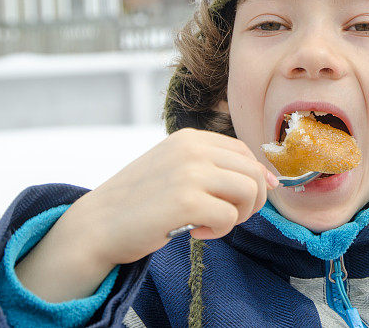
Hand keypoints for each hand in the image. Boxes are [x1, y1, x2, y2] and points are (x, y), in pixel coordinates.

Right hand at [15, 128, 277, 301]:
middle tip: (227, 218)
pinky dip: (220, 231)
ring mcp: (190, 172)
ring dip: (238, 215)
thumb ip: (216, 169)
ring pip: (249, 191)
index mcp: (190, 137)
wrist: (96, 225)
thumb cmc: (140, 202)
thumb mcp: (176, 169)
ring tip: (211, 223)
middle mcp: (192, 148)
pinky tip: (196, 232)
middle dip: (252, 201)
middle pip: (254, 172)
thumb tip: (272, 180)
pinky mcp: (186, 201)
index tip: (245, 201)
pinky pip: (230, 217)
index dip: (255, 178)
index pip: (244, 152)